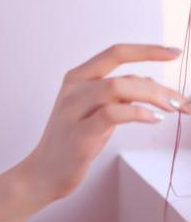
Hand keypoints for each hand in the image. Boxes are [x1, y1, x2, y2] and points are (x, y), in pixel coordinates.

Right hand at [21, 43, 190, 205]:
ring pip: (117, 88)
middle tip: (182, 101)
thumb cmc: (74, 141)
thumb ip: (119, 95)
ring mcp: (73, 110)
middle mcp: (73, 89)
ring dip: (151, 97)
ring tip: (171, 110)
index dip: (147, 50)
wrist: (44, 172)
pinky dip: (138, 113)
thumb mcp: (96, 111)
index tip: (174, 51)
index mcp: (77, 77)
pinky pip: (112, 115)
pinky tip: (153, 119)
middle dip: (158, 87)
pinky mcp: (79, 134)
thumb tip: (152, 83)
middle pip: (122, 74)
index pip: (115, 53)